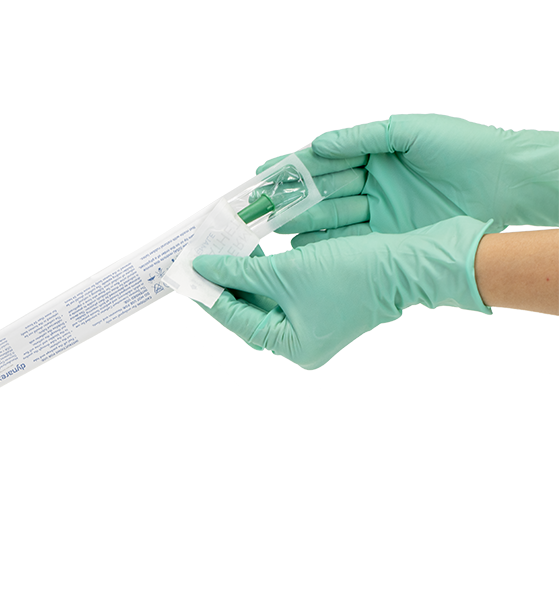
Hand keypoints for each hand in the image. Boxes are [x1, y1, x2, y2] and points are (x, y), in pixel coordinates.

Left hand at [192, 216, 492, 369]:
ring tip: (220, 248)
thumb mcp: (287, 272)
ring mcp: (309, 322)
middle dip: (224, 282)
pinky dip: (264, 271)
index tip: (188, 271)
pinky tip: (248, 249)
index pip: (237, 320)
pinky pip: (281, 289)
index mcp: (292, 345)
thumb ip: (241, 270)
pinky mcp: (317, 302)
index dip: (210, 293)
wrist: (406, 263)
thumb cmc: (352, 274)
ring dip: (243, 273)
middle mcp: (298, 340)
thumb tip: (205, 267)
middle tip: (200, 258)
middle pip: (247, 311)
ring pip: (262, 298)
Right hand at [264, 115, 558, 246]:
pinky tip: (305, 247)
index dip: (293, 166)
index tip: (265, 173)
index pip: (323, 158)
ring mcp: (379, 208)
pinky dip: (327, 243)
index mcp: (373, 151)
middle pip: (322, 189)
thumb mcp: (408, 132)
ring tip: (280, 230)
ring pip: (332, 215)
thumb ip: (362, 138)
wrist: (501, 182)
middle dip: (293, 198)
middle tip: (266, 209)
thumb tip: (320, 145)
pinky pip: (351, 238)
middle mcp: (371, 180)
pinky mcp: (389, 234)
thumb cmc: (460, 148)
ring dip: (305, 222)